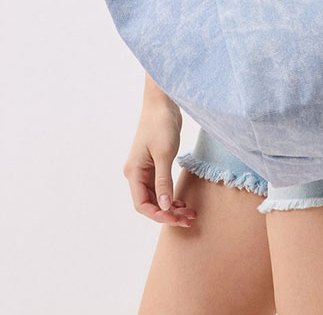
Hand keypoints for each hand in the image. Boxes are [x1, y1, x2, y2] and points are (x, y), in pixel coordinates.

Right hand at [123, 100, 196, 227]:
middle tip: (188, 219)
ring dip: (171, 206)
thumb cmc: (161, 125)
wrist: (163, 102)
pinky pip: (161, 187)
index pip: (141, 204)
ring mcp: (145, 169)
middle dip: (168, 213)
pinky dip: (171, 195)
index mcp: (134, 172)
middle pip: (150, 203)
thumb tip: (165, 206)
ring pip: (157, 197)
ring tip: (189, 213)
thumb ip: (163, 181)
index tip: (176, 219)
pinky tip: (183, 201)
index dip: (158, 215)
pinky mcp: (155, 164)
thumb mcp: (164, 154)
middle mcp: (137, 173)